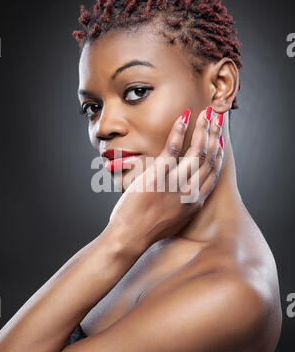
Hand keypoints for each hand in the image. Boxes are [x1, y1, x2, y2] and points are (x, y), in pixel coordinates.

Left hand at [108, 107, 223, 250]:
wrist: (130, 237)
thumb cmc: (147, 230)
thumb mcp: (174, 219)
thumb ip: (182, 204)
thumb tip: (183, 191)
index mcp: (195, 203)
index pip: (213, 173)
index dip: (219, 154)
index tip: (220, 141)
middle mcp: (190, 192)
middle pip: (209, 159)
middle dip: (215, 136)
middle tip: (217, 119)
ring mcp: (175, 184)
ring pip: (197, 152)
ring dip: (204, 130)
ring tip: (206, 114)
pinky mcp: (159, 176)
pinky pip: (173, 148)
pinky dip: (179, 131)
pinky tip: (183, 118)